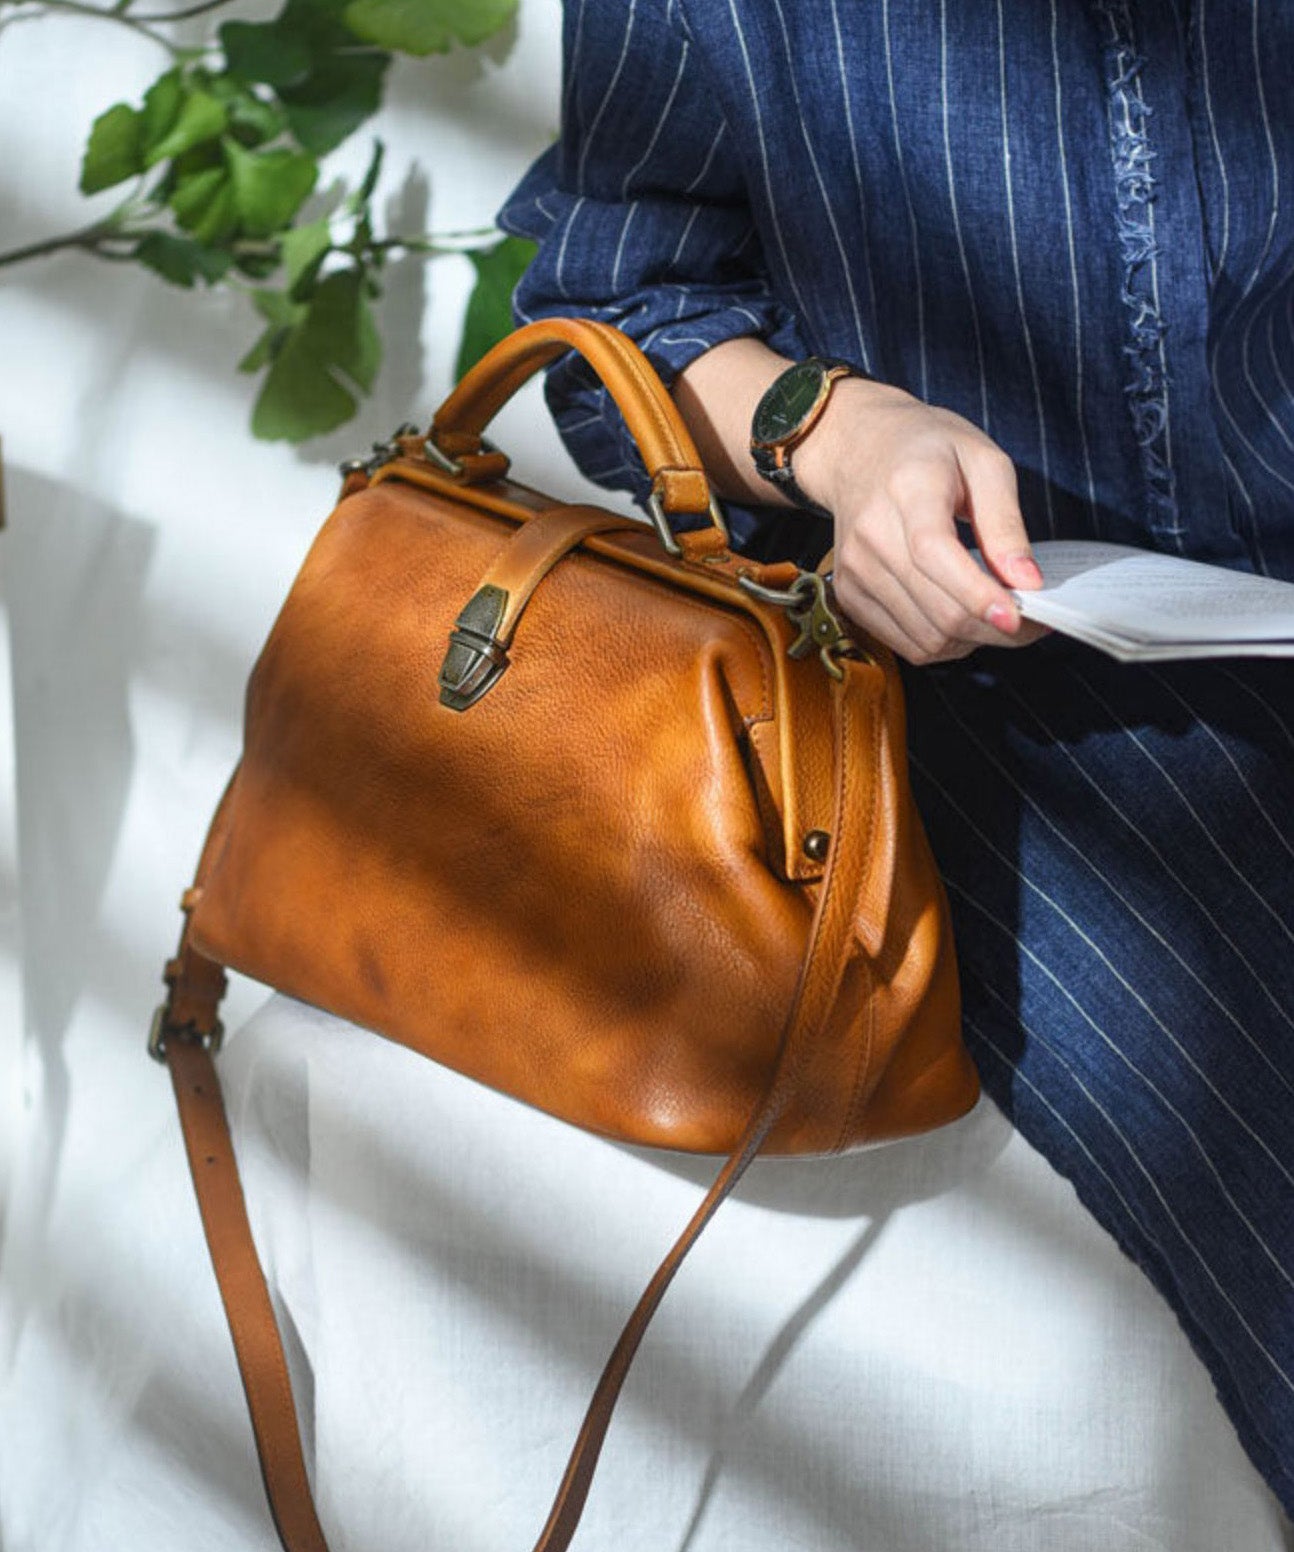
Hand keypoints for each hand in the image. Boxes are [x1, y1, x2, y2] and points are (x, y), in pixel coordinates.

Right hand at [794, 379, 1049, 664]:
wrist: (858, 452)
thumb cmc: (928, 451)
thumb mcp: (983, 461)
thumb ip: (1005, 521)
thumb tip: (1027, 582)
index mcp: (907, 489)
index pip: (934, 554)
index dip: (977, 594)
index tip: (1018, 617)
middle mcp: (871, 535)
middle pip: (936, 609)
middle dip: (992, 628)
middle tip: (1032, 620)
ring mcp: (854, 571)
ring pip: (926, 638)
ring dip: (972, 639)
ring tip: (996, 616)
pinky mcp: (850, 596)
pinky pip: (907, 645)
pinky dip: (945, 644)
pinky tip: (962, 618)